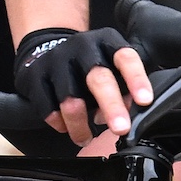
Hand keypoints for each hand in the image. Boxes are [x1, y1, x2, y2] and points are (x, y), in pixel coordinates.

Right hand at [14, 24, 145, 146]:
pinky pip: (47, 108)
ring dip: (80, 126)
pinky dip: (59, 123)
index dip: (136, 79)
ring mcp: (56, 61)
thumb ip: (126, 84)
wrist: (45, 47)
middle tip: (121, 129)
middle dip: (111, 106)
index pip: (125, 58)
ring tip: (85, 139)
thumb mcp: (112, 64)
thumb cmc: (89, 63)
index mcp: (107, 42)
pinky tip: (65, 127)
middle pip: (98, 78)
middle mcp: (82, 48)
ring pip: (70, 99)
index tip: (145, 101)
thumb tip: (134, 110)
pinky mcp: (35, 76)